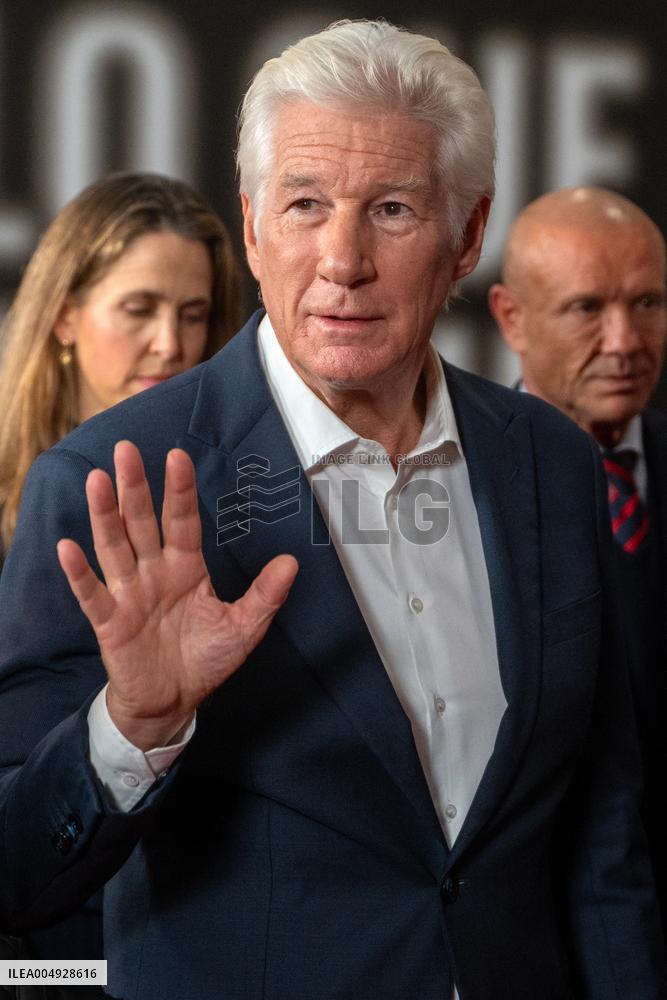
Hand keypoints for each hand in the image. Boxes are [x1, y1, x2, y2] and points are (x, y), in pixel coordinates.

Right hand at [57, 440, 297, 749]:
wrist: (172, 702)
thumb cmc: (205, 659)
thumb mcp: (243, 628)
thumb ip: (265, 595)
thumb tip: (292, 562)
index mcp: (185, 568)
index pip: (182, 520)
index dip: (179, 491)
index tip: (177, 456)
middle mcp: (153, 572)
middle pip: (142, 522)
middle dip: (136, 487)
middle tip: (126, 449)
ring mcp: (129, 594)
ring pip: (114, 546)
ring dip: (105, 515)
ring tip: (98, 480)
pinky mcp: (109, 622)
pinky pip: (92, 594)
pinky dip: (79, 573)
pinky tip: (68, 547)